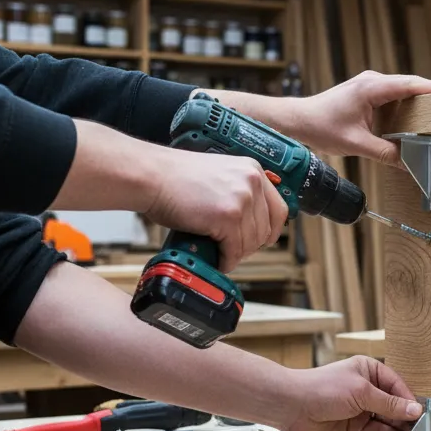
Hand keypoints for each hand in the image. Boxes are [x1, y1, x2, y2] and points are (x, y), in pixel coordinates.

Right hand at [144, 149, 288, 271]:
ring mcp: (241, 200)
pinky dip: (226, 260)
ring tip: (222, 254)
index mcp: (253, 171)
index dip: (270, 230)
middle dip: (251, 245)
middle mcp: (252, 183)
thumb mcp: (220, 175)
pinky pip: (234, 250)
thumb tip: (252, 223)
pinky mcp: (227, 217)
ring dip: (237, 254)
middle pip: (267, 229)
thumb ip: (240, 192)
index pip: (279, 209)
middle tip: (234, 250)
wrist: (151, 176)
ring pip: (251, 242)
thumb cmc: (176, 178)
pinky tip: (217, 259)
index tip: (261, 239)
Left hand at [284, 356, 423, 430]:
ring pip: (388, 418)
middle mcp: (368, 388)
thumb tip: (414, 409)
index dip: (410, 400)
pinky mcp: (356, 425)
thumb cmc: (322, 388)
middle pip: (395, 402)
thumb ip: (389, 403)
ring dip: (401, 428)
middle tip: (423, 429)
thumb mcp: (361, 392)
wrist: (293, 406)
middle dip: (407, 415)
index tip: (422, 413)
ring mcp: (362, 407)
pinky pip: (378, 430)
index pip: (397, 385)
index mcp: (370, 370)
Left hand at [294, 71, 430, 165]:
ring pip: (403, 90)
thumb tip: (408, 163)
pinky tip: (414, 120)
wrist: (298, 120)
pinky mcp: (368, 92)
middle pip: (411, 85)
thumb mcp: (357, 144)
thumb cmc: (321, 126)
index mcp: (372, 88)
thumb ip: (385, 153)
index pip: (411, 84)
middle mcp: (373, 81)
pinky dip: (406, 107)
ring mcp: (370, 85)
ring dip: (419, 102)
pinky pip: (393, 96)